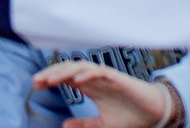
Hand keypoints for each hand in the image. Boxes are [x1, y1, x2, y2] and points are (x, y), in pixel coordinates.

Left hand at [30, 61, 172, 127]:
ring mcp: (107, 78)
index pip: (66, 77)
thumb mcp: (101, 125)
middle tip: (36, 81)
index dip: (50, 78)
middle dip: (52, 72)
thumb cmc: (129, 116)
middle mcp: (96, 79)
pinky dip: (88, 74)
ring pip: (82, 67)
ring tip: (51, 80)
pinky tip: (76, 81)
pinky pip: (101, 72)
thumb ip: (84, 124)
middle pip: (70, 68)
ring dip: (65, 72)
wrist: (153, 114)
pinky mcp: (118, 79)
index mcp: (91, 87)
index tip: (35, 85)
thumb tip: (64, 126)